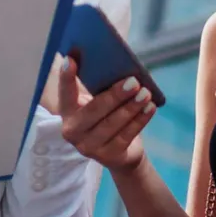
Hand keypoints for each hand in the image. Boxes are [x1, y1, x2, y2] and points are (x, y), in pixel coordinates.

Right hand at [55, 57, 154, 172]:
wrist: (119, 152)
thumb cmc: (107, 116)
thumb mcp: (99, 100)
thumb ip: (102, 85)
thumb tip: (119, 64)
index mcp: (67, 111)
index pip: (65, 92)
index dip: (66, 77)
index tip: (71, 59)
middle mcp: (73, 131)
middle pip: (94, 110)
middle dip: (115, 95)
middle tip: (134, 81)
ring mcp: (88, 147)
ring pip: (112, 124)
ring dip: (131, 107)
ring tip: (146, 94)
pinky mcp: (108, 157)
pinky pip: (126, 136)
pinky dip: (140, 120)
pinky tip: (150, 108)